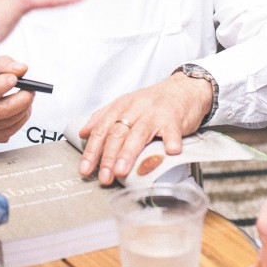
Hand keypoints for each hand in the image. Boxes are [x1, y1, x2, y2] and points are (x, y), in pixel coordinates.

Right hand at [0, 56, 35, 144]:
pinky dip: (19, 122)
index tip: (14, 79)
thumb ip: (7, 64)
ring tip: (28, 99)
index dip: (2, 85)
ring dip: (23, 111)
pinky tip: (21, 112)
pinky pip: (6, 134)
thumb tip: (22, 70)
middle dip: (21, 101)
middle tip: (30, 91)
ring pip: (5, 124)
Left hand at [76, 72, 212, 185]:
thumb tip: (83, 133)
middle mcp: (136, 108)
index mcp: (122, 106)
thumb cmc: (153, 102)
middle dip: (107, 156)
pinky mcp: (174, 119)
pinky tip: (169, 152)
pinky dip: (170, 141)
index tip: (85, 169)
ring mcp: (155, 113)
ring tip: (121, 171)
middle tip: (103, 177)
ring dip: (128, 152)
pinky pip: (172, 131)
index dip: (92, 149)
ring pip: (139, 133)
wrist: (183, 89)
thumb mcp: (126, 105)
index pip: (102, 128)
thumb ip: (104, 118)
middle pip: (118, 132)